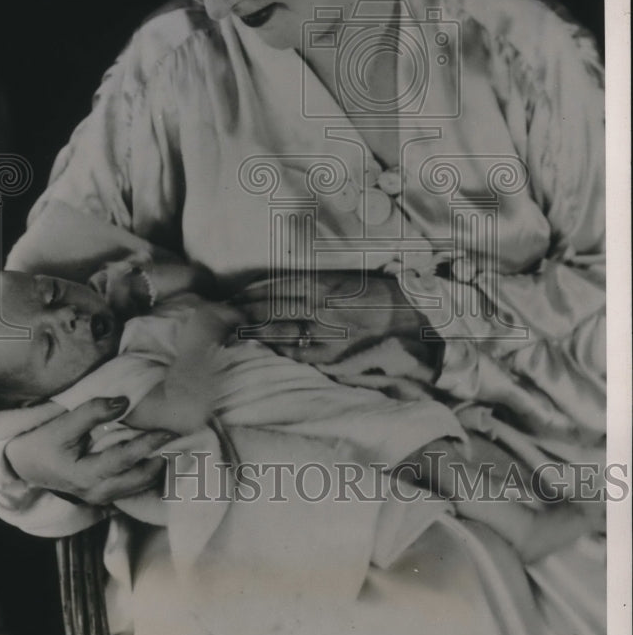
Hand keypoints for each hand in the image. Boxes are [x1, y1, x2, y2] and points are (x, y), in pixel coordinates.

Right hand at [5, 397, 176, 505]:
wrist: (23, 466)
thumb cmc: (42, 443)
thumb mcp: (62, 424)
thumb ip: (93, 411)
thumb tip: (124, 402)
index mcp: (85, 475)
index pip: (125, 458)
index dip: (148, 444)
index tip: (169, 431)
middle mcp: (96, 492)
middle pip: (138, 480)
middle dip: (161, 463)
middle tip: (183, 445)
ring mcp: (100, 498)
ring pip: (137, 488)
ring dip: (158, 472)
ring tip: (177, 453)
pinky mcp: (102, 496)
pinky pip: (131, 490)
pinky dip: (148, 478)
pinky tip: (161, 463)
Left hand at [233, 271, 427, 363]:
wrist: (409, 317)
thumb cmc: (375, 295)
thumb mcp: (343, 280)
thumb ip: (312, 283)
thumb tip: (276, 287)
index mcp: (321, 284)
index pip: (275, 287)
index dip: (251, 292)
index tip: (233, 296)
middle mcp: (319, 306)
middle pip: (271, 308)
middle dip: (245, 312)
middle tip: (225, 315)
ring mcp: (325, 331)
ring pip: (280, 330)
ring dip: (255, 331)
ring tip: (235, 333)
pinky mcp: (333, 354)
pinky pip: (299, 353)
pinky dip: (279, 350)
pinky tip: (265, 350)